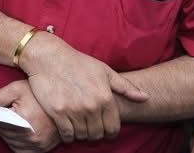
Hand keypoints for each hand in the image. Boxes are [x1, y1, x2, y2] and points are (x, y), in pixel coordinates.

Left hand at [0, 80, 59, 152]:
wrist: (65, 101)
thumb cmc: (39, 93)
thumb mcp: (15, 89)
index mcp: (24, 119)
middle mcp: (32, 136)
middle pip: (4, 134)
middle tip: (1, 113)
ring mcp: (38, 144)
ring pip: (12, 143)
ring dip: (7, 134)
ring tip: (10, 121)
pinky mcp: (43, 149)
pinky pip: (23, 151)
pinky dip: (17, 143)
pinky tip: (17, 132)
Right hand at [21, 33, 147, 142]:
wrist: (48, 56)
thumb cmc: (76, 62)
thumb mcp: (104, 70)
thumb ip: (125, 87)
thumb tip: (146, 97)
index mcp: (105, 98)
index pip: (113, 128)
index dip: (109, 131)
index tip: (102, 128)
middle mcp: (91, 106)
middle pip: (97, 134)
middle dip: (94, 133)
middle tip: (88, 126)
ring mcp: (74, 110)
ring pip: (82, 135)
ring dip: (81, 133)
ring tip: (77, 125)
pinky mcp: (57, 112)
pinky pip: (67, 134)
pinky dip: (68, 135)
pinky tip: (66, 126)